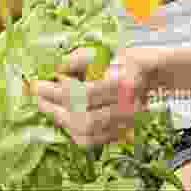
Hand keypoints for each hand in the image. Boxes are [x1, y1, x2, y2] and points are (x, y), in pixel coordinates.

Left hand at [33, 51, 152, 146]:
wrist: (152, 73)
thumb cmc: (122, 58)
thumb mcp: (102, 50)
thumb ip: (78, 59)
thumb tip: (55, 69)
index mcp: (126, 82)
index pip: (85, 94)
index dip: (58, 91)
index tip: (38, 85)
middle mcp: (129, 106)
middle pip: (85, 119)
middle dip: (56, 109)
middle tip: (38, 97)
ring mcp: (127, 122)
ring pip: (88, 133)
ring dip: (61, 121)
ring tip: (46, 106)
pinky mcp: (123, 131)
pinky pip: (93, 140)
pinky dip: (73, 131)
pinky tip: (62, 117)